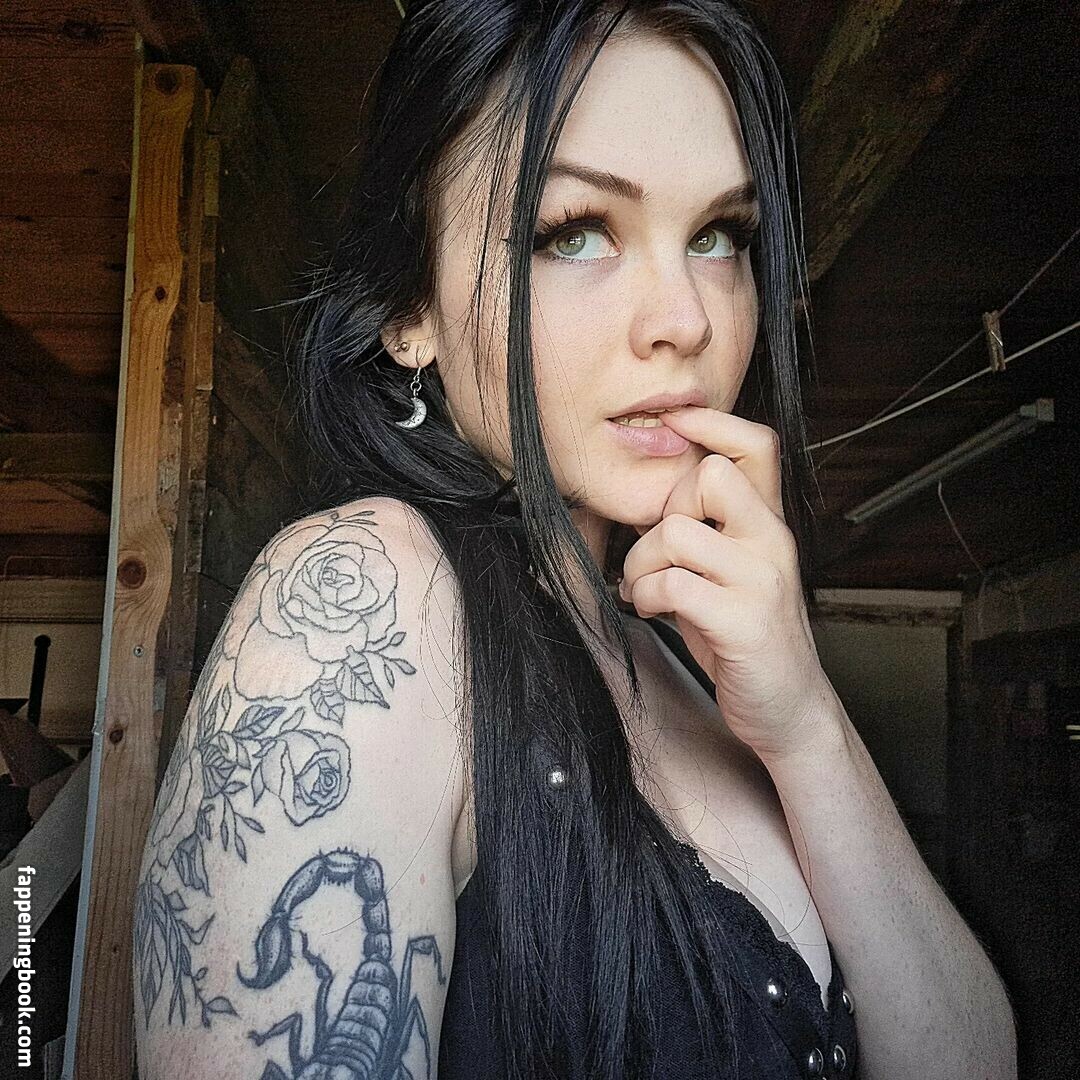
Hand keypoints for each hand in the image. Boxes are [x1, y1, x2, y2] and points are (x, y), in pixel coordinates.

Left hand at [619, 406, 839, 762]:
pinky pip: (672, 584)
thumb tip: (645, 500)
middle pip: (708, 476)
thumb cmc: (745, 636)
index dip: (713, 422)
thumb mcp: (729, 573)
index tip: (673, 424)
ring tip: (641, 587)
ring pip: (677, 532)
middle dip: (661, 510)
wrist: (788, 709)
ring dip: (641, 563)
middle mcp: (773, 542)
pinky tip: (651, 610)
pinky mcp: (744, 621)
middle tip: (653, 552)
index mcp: (769, 524)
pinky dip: (646, 596)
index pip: (757, 445)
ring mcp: (761, 580)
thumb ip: (703, 532)